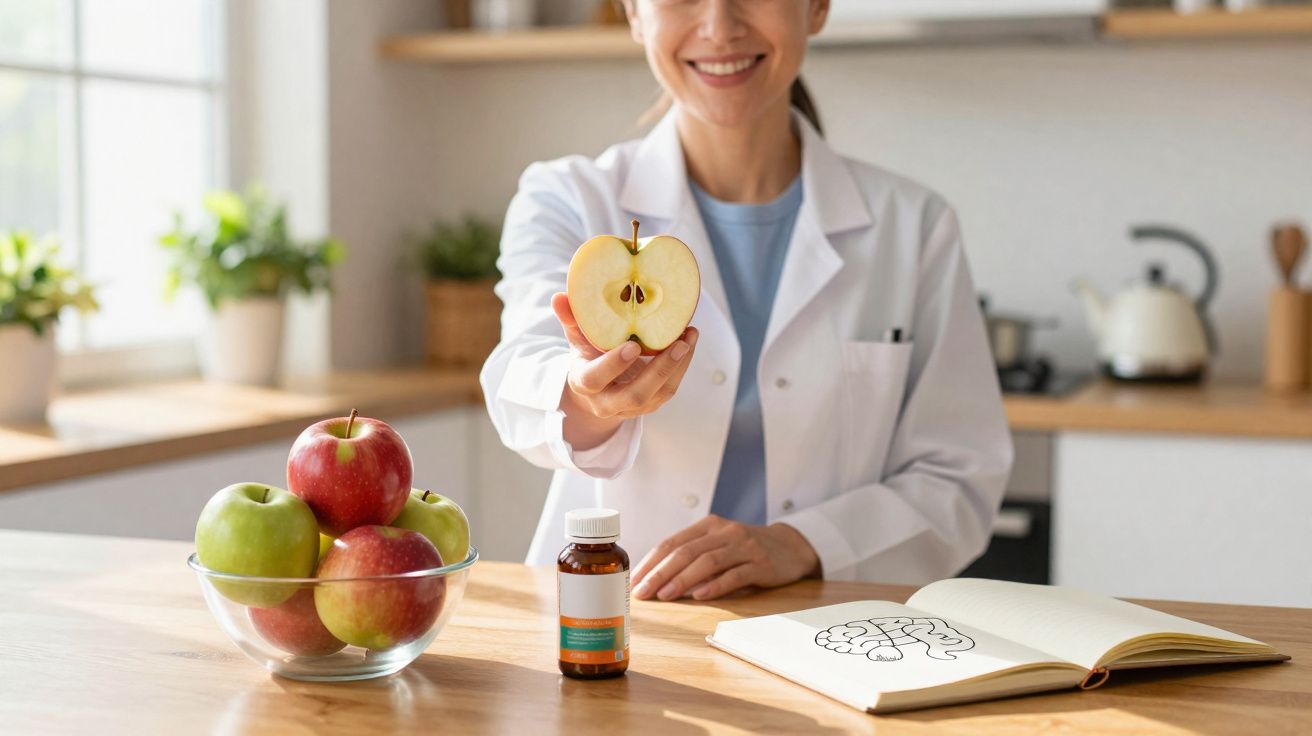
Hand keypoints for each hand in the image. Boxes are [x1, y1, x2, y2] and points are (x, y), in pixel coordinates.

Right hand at [551, 292, 698, 421]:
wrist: (596, 393)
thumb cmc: (587, 358)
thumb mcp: (577, 340)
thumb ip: (571, 320)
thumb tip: (559, 296)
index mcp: (584, 384)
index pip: (595, 379)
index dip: (614, 365)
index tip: (632, 345)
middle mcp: (607, 402)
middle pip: (636, 394)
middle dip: (659, 370)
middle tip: (678, 343)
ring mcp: (631, 407)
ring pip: (659, 394)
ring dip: (678, 366)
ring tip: (690, 337)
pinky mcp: (650, 404)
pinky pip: (669, 389)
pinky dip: (682, 366)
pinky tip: (689, 342)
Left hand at [631, 515, 819, 601]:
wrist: (790, 547)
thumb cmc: (745, 549)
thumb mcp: (718, 544)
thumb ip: (693, 556)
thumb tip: (657, 581)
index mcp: (709, 525)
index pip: (673, 542)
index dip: (652, 561)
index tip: (634, 580)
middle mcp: (725, 532)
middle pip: (686, 552)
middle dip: (661, 573)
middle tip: (643, 592)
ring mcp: (744, 546)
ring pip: (708, 562)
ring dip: (683, 580)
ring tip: (665, 595)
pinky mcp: (761, 564)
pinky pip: (735, 575)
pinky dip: (716, 586)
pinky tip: (700, 596)